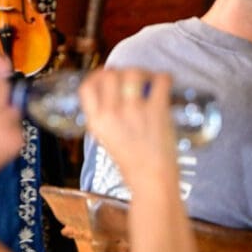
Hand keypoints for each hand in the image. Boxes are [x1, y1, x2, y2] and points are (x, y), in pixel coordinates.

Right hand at [79, 67, 177, 185]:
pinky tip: (165, 80)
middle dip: (120, 71)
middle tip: (130, 75)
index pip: (86, 87)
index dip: (95, 76)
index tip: (104, 75)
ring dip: (141, 71)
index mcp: (96, 121)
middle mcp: (112, 113)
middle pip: (109, 75)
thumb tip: (109, 98)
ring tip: (148, 78)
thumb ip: (103, 118)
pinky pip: (160, 82)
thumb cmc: (130, 164)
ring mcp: (134, 110)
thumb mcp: (104, 140)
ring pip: (133, 73)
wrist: (152, 181)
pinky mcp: (157, 111)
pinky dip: (164, 77)